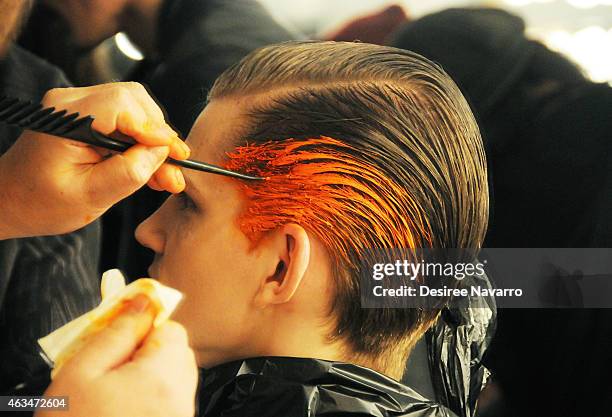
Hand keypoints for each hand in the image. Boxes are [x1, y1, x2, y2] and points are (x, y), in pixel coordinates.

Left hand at [0, 82, 190, 238]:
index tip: (176, 155)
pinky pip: (125, 120)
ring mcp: (78, 106)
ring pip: (135, 109)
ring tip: (167, 175)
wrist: (11, 201)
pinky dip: (142, 142)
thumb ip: (129, 172)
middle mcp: (71, 102)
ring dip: (155, 141)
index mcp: (66, 118)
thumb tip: (162, 152)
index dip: (155, 129)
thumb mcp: (91, 196)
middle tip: (174, 168)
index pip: (124, 105)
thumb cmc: (41, 203)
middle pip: (135, 101)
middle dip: (160, 134)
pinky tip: (153, 168)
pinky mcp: (87, 115)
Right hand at [36, 294, 197, 416]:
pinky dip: (148, 397)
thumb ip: (117, 330)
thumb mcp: (82, 372)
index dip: (143, 327)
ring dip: (146, 376)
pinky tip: (118, 409)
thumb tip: (142, 300)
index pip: (172, 328)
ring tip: (108, 393)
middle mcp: (183, 397)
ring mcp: (181, 415)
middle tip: (107, 367)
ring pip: (172, 377)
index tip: (120, 334)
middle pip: (175, 353)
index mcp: (166, 376)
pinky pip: (168, 400)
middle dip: (144, 353)